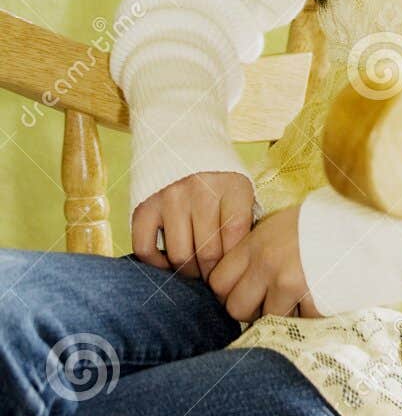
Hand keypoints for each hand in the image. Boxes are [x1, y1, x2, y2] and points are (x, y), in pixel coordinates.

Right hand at [132, 170, 255, 281]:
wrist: (180, 138)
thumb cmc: (217, 173)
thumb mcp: (240, 187)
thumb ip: (244, 220)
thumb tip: (241, 262)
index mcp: (230, 186)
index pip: (235, 236)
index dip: (234, 261)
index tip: (233, 270)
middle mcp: (199, 192)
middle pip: (208, 251)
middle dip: (213, 273)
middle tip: (213, 277)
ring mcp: (169, 199)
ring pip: (180, 255)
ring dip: (188, 272)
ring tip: (195, 271)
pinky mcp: (144, 206)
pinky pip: (146, 248)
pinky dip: (157, 263)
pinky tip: (168, 262)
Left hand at [207, 205, 324, 321]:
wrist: (362, 225)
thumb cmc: (318, 226)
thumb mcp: (277, 227)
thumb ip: (253, 253)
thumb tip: (233, 285)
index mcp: (255, 244)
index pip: (218, 283)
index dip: (228, 292)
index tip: (244, 291)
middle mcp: (267, 264)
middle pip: (236, 309)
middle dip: (251, 310)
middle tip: (270, 300)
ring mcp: (291, 284)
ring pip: (267, 319)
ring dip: (281, 314)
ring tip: (298, 297)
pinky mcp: (314, 300)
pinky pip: (300, 322)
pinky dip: (307, 316)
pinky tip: (317, 297)